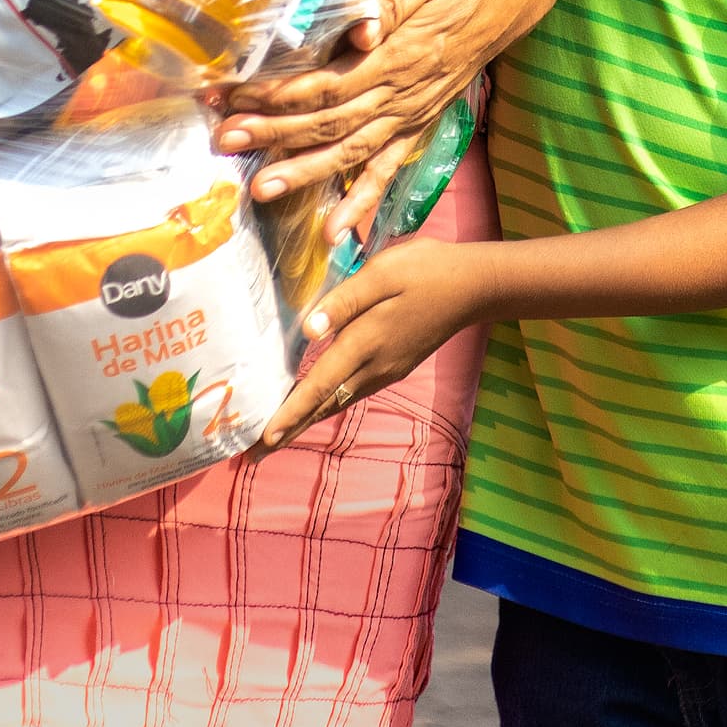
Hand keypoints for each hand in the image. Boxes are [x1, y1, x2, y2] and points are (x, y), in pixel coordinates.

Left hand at [210, 0, 547, 205]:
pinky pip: (387, 169)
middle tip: (225, 140)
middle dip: (273, 132)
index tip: (234, 95)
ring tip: (261, 188)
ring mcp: (410, 114)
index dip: (278, 93)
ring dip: (304, 171)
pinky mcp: (417, 124)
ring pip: (350, 151)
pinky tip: (336, 230)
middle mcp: (402, 94)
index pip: (327, 82)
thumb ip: (389, 3)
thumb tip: (359, 31)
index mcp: (398, 55)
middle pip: (329, 121)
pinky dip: (362, 202)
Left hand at [258, 238, 489, 450]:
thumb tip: (309, 329)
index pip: (320, 385)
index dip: (291, 412)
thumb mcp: (384, 272)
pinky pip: (351, 393)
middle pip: (323, 405)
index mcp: (366, 342)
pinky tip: (314, 405)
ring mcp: (386, 370)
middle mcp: (374, 366)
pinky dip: (325, 405)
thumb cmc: (426, 271)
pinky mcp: (394, 366)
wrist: (474, 287)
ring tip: (274, 437)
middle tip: (252, 455)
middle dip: (288, 430)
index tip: (264, 439)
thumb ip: (345, 299)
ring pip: (337, 402)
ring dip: (304, 420)